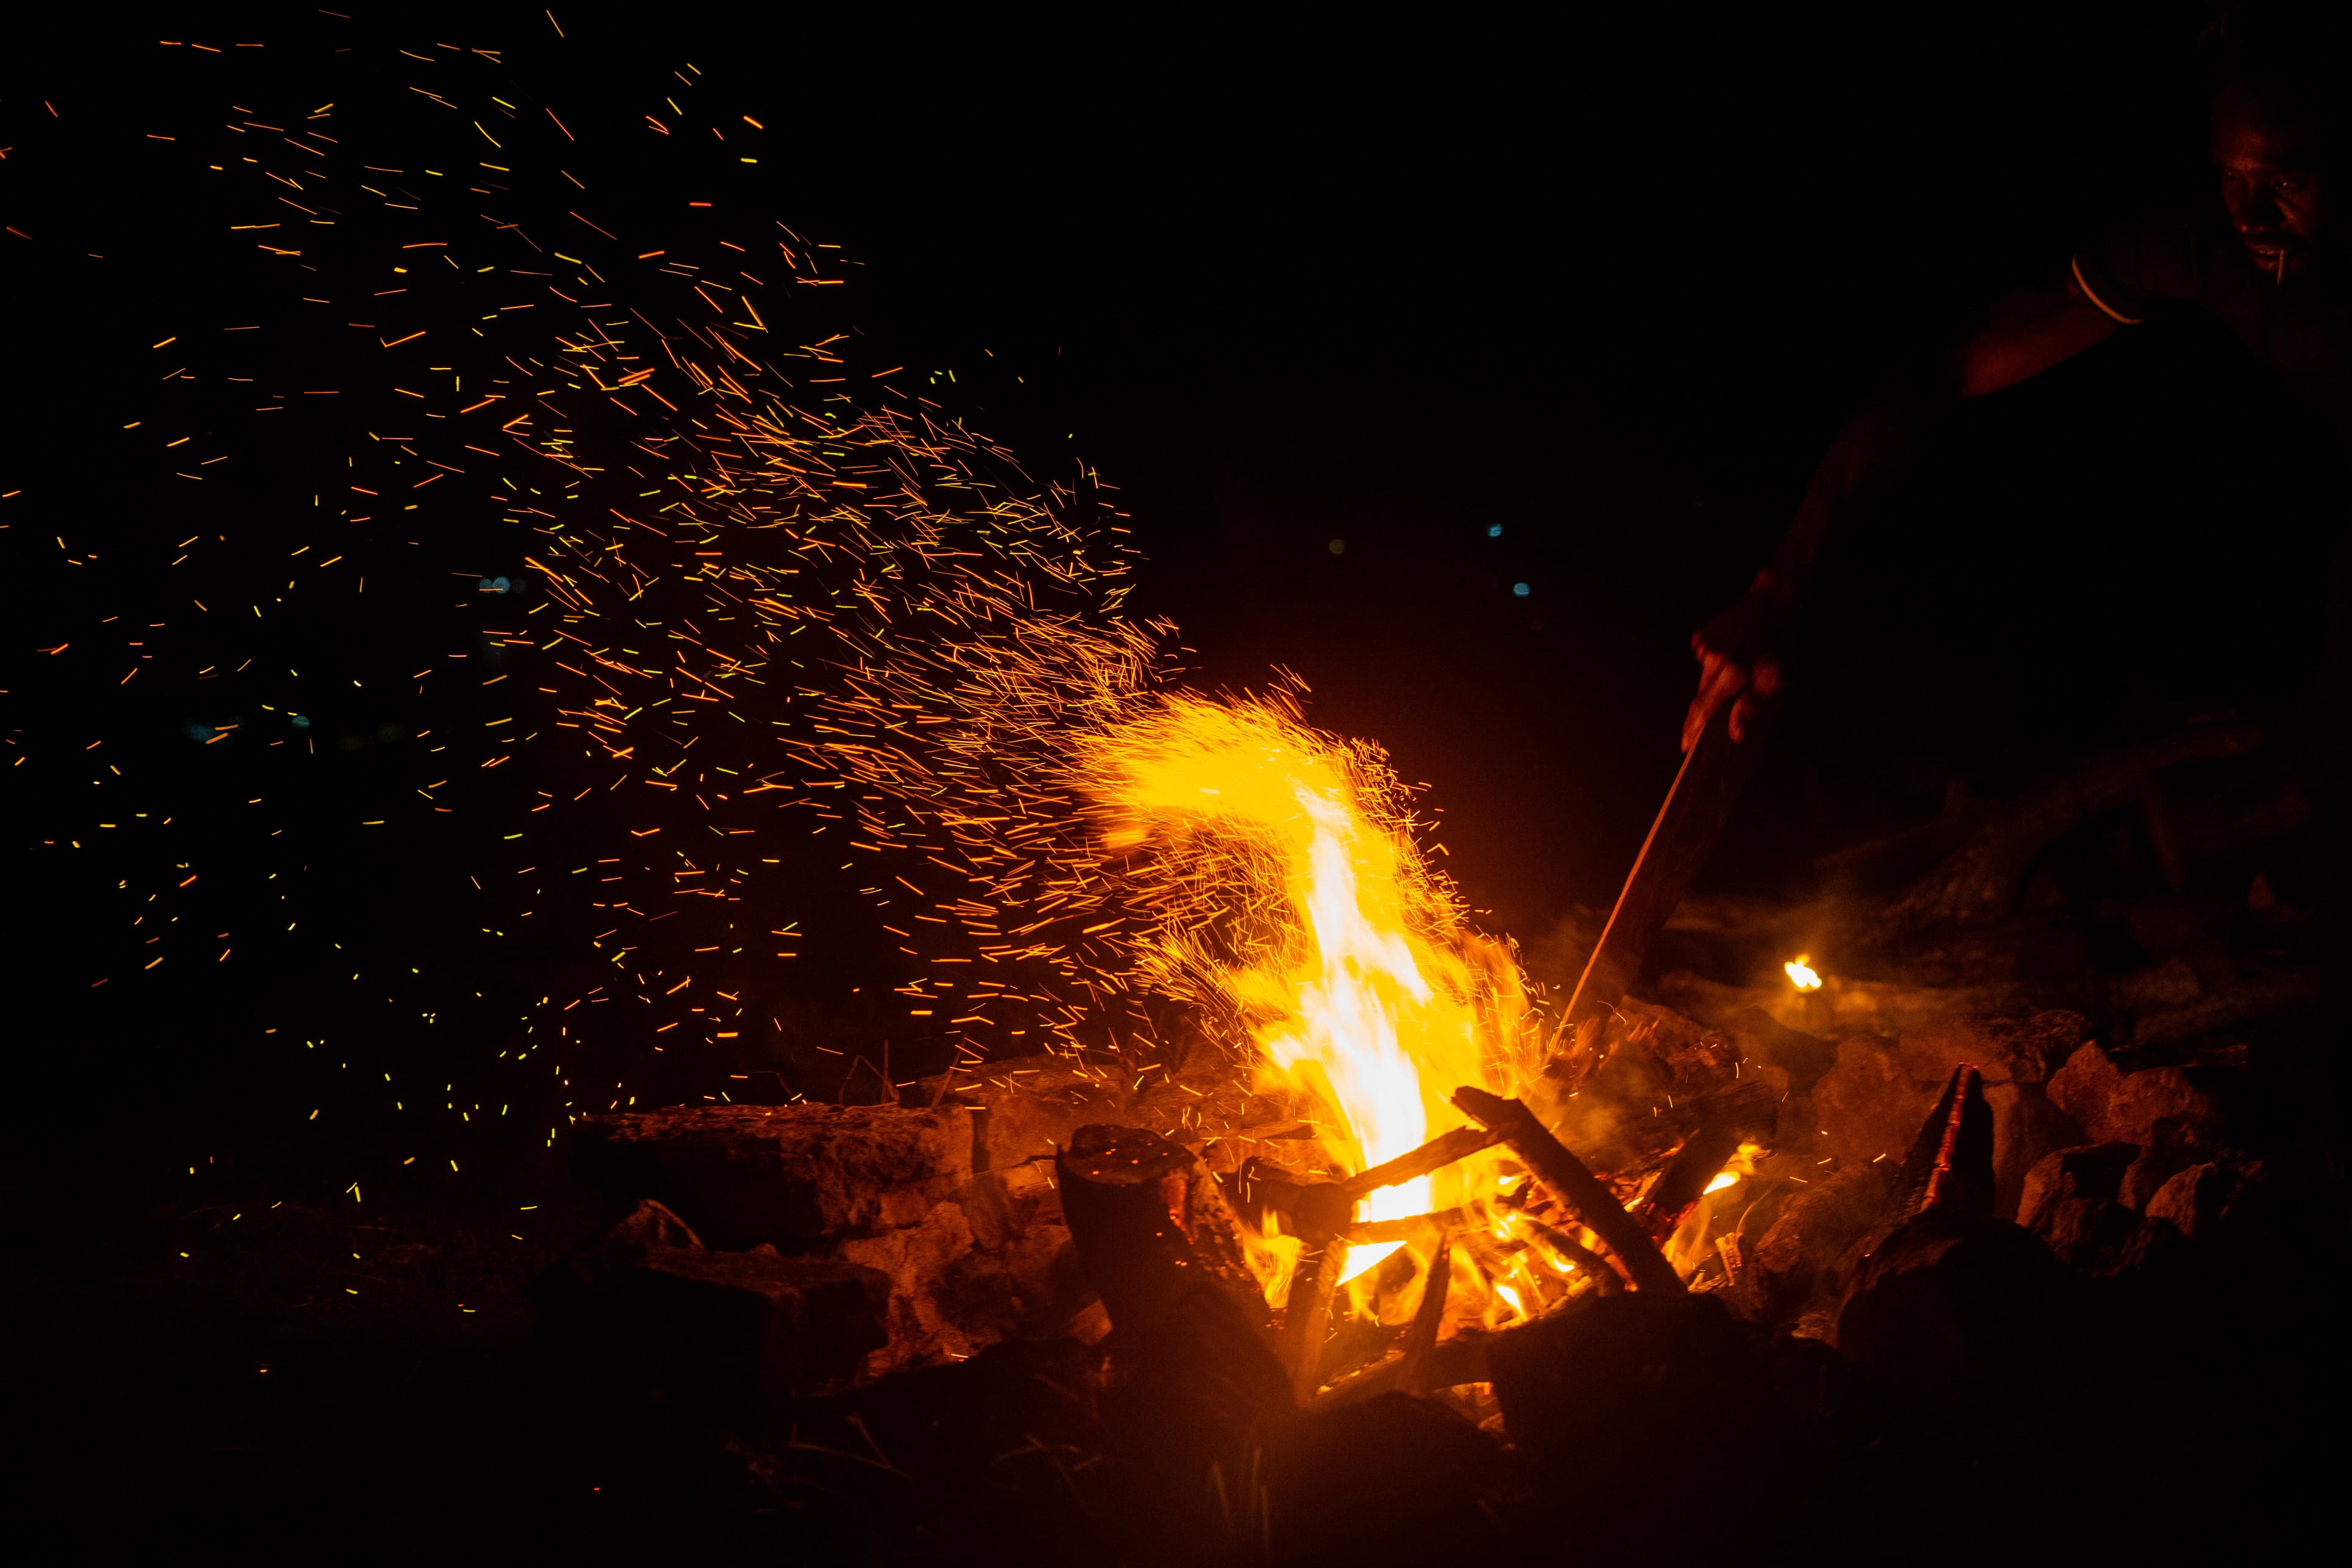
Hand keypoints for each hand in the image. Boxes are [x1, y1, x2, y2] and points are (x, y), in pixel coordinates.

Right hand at [1682, 571, 1788, 751]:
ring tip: (1740, 670)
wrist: (1773, 599)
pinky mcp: (1702, 634)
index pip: (1702, 707)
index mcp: (1731, 671)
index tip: (1686, 746)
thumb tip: (1734, 732)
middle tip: (1723, 705)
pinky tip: (1734, 654)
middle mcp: (1712, 659)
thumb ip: (1753, 705)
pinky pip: (1705, 659)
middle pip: (1702, 693)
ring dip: (1717, 681)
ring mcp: (1704, 645)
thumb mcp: (1776, 676)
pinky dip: (1716, 663)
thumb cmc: (1780, 640)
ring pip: (1705, 676)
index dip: (1692, 728)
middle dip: (1709, 706)